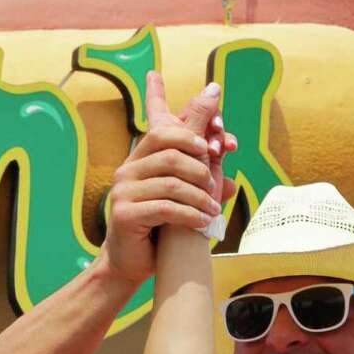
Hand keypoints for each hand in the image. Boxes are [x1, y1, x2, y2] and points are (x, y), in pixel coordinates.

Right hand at [101, 72, 236, 288]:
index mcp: (141, 159)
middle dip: (199, 159)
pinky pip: (166, 206)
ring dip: (200, 194)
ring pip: (172, 179)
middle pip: (169, 146)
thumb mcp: (182, 196)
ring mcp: (123, 191)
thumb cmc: (159, 228)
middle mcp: (128, 169)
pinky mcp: (125, 214)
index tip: (197, 90)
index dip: (166, 98)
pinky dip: (190, 213)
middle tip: (214, 177)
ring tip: (213, 209)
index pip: (156, 123)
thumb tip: (229, 159)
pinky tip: (203, 222)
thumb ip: (201, 175)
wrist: (131, 263)